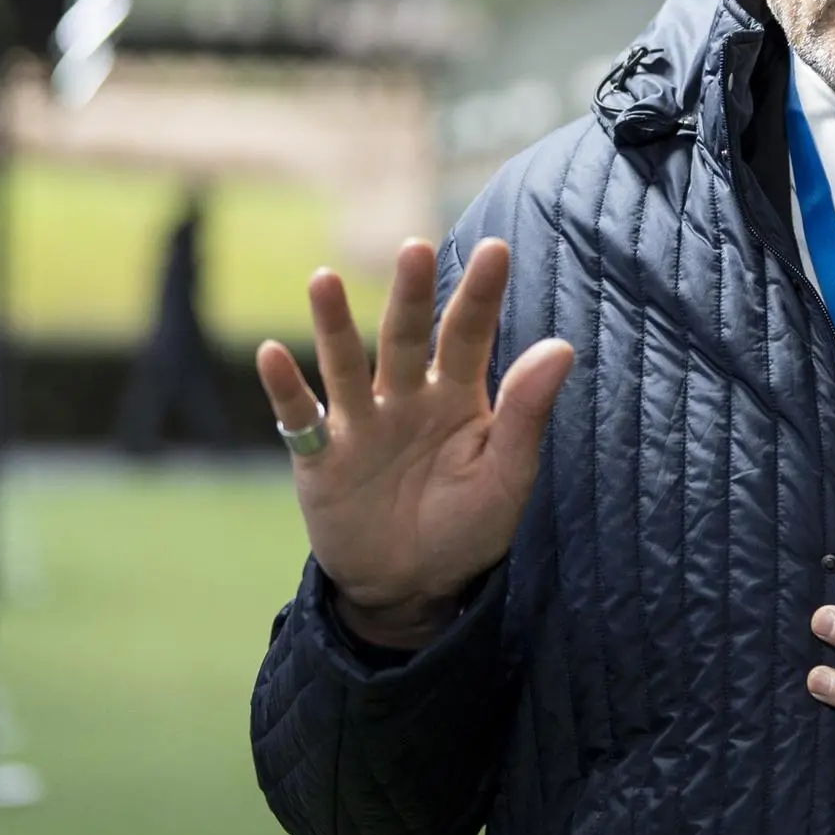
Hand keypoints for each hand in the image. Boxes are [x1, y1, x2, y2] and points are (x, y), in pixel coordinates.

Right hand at [255, 238, 574, 646]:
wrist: (413, 585)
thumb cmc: (468, 525)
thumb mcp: (507, 476)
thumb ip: (526, 413)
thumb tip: (562, 346)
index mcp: (458, 396)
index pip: (469, 334)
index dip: (481, 294)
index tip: (496, 249)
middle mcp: (407, 396)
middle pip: (406, 337)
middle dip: (410, 295)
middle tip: (415, 249)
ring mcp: (361, 423)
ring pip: (346, 363)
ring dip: (334, 324)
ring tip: (325, 280)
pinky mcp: (321, 457)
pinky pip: (300, 417)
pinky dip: (285, 388)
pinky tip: (272, 355)